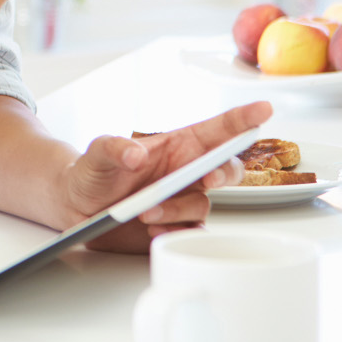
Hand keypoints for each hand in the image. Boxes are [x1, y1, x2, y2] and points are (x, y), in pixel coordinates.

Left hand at [52, 101, 272, 253]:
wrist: (77, 207)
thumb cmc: (92, 173)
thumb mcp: (97, 154)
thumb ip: (113, 147)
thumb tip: (135, 154)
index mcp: (176, 145)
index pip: (217, 129)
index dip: (243, 118)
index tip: (264, 109)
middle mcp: (185, 171)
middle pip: (227, 168)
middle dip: (226, 173)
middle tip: (209, 179)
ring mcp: (183, 199)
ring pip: (203, 205)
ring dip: (178, 209)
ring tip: (146, 212)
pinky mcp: (175, 226)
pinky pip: (191, 232)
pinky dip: (176, 232)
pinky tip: (153, 230)